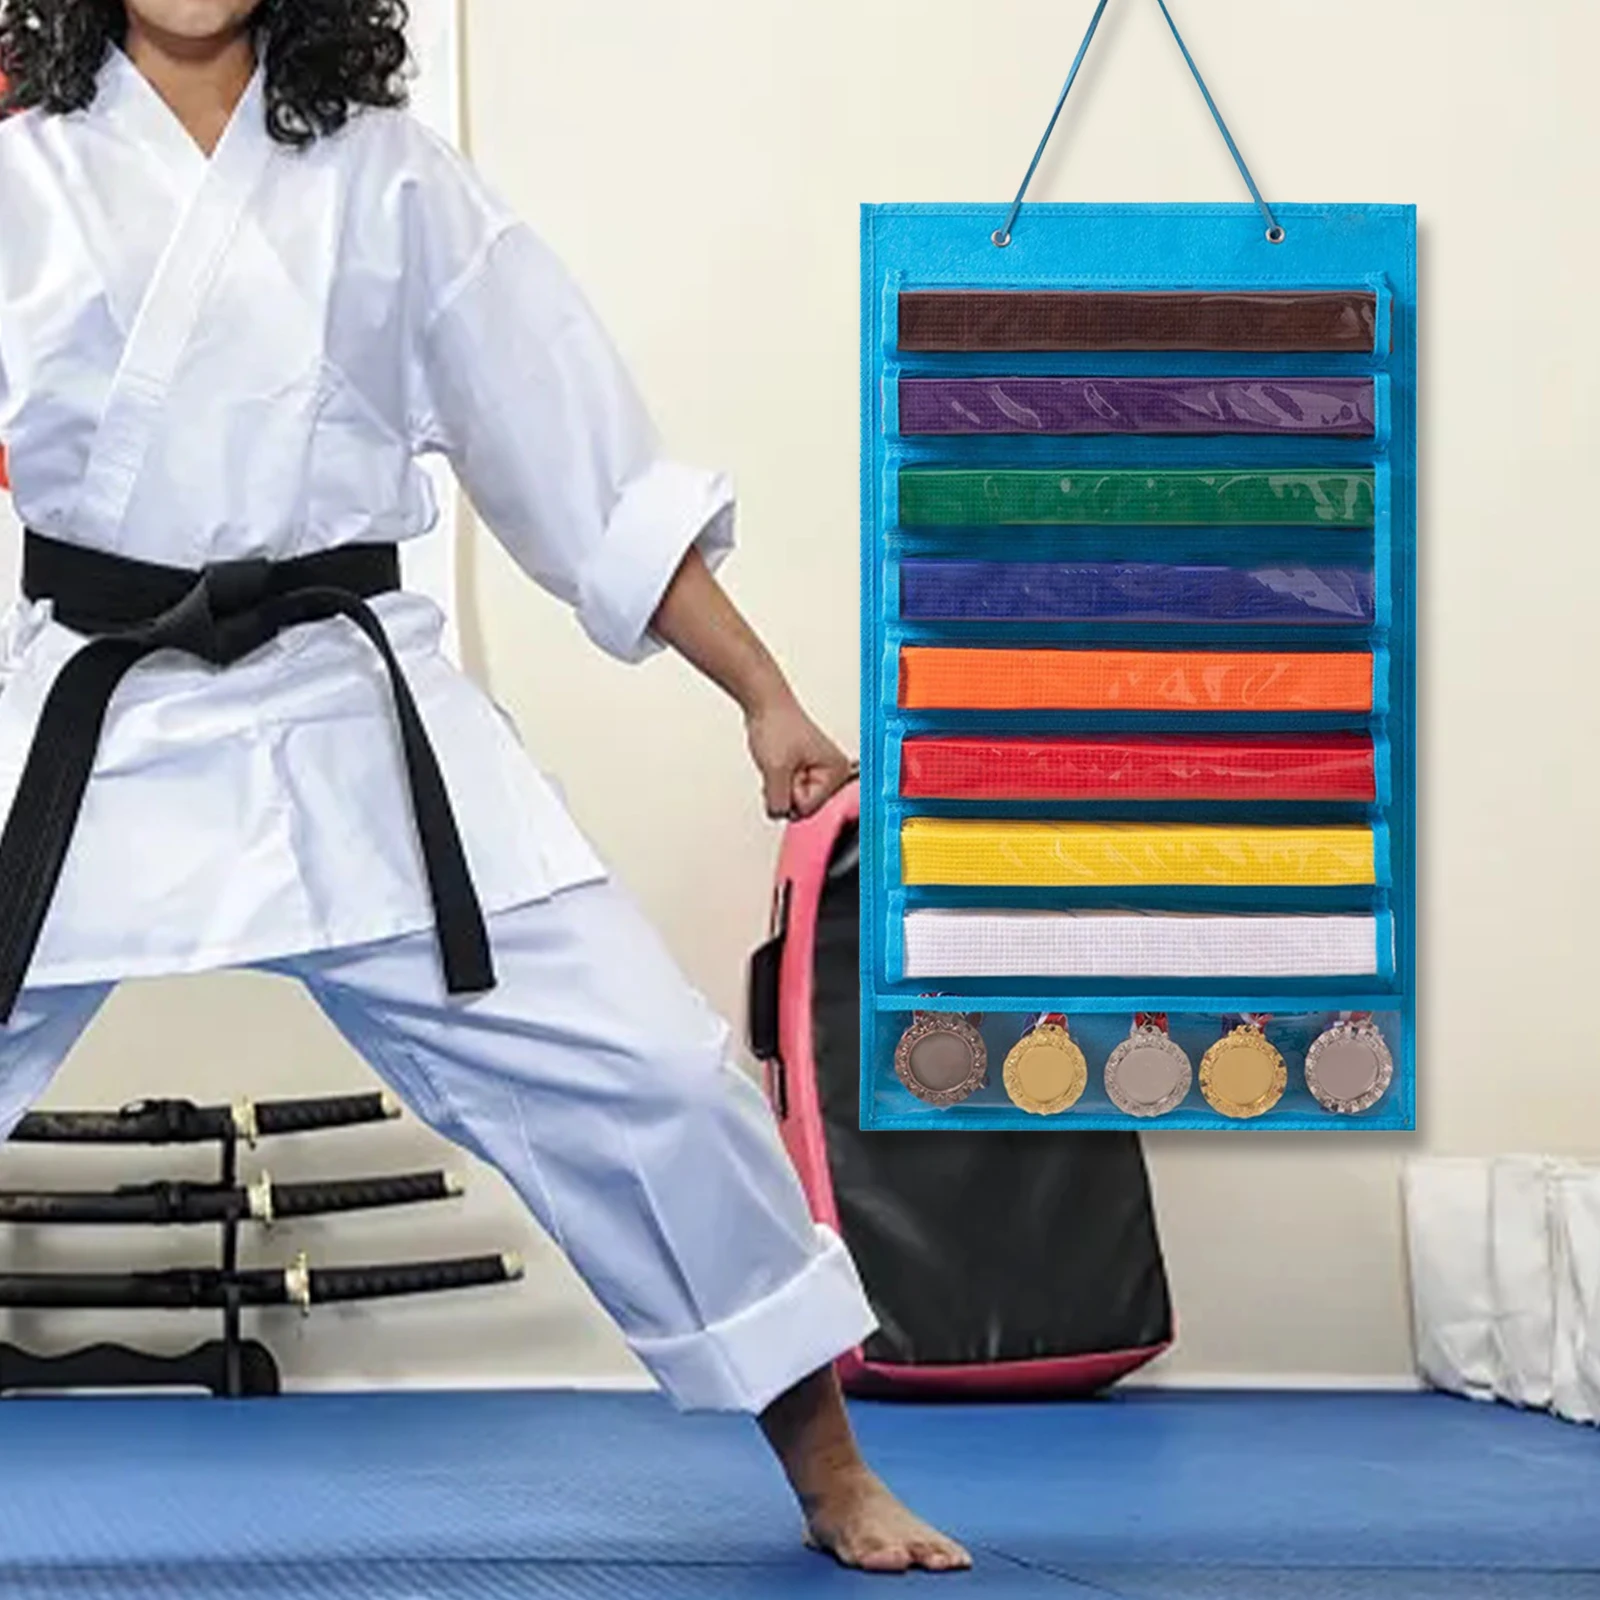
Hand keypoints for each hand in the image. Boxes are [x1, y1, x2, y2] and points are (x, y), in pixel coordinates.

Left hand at [746, 693, 855, 821]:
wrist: (765, 703)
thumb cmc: (776, 725)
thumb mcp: (775, 770)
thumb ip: (778, 802)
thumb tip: (779, 814)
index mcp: (836, 772)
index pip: (807, 808)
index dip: (789, 791)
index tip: (788, 767)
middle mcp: (833, 774)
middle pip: (802, 807)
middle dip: (784, 790)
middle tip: (782, 764)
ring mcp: (819, 773)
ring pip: (793, 800)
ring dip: (778, 785)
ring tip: (780, 760)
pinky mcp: (806, 772)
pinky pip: (787, 792)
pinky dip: (777, 782)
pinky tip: (779, 763)